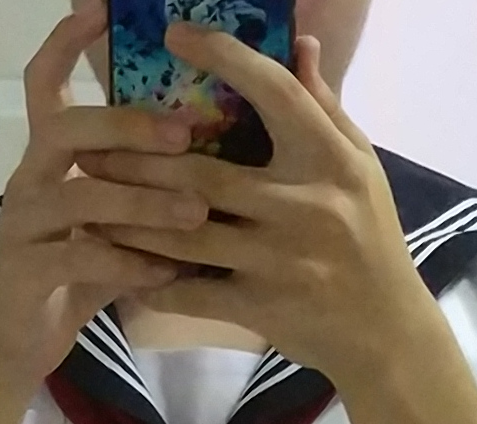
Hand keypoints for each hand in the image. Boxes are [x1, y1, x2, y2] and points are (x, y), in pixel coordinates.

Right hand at [0, 4, 211, 401]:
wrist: (18, 346)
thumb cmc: (73, 279)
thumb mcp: (111, 225)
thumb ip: (144, 190)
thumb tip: (213, 156)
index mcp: (46, 160)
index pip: (44, 83)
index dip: (67, 43)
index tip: (103, 10)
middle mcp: (28, 181)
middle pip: (67, 129)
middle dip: (128, 125)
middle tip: (188, 133)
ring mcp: (24, 226)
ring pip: (80, 195)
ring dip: (143, 200)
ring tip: (195, 212)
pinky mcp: (27, 273)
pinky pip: (80, 258)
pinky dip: (128, 262)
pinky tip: (166, 272)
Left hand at [75, 23, 437, 389]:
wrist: (386, 335)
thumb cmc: (371, 242)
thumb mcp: (360, 168)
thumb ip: (324, 107)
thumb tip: (299, 43)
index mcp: (330, 160)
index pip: (273, 94)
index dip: (224, 58)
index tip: (176, 35)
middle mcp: (305, 206)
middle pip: (203, 173)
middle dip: (138, 160)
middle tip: (91, 147)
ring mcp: (280, 261)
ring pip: (187, 235)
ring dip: (131, 221)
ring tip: (90, 206)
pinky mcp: (262, 308)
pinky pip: (193, 293)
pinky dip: (154, 282)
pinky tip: (122, 268)